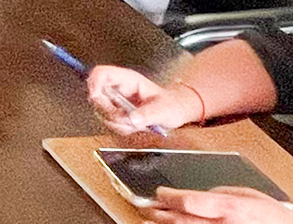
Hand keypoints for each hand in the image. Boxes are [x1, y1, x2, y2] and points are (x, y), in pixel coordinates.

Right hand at [87, 65, 206, 134]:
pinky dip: (121, 128)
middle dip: (110, 111)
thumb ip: (147, 114)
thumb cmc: (172, 105)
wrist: (176, 112)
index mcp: (127, 80)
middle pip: (96, 95)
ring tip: (137, 124)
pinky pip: (109, 121)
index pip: (101, 73)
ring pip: (101, 112)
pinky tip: (135, 126)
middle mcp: (118, 88)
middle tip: (127, 118)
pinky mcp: (116, 112)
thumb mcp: (164, 109)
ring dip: (118, 122)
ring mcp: (116, 100)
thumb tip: (131, 119)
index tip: (96, 97)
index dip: (94, 83)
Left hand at [137, 186, 292, 222]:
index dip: (168, 197)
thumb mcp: (248, 195)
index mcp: (228, 208)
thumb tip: (198, 193)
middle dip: (158, 212)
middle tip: (144, 207)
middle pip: (179, 220)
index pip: (188, 202)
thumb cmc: (270, 217)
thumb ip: (220, 193)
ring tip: (147, 221)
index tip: (159, 193)